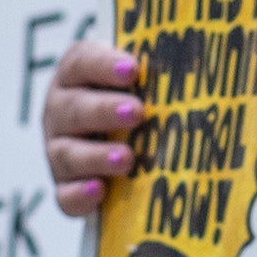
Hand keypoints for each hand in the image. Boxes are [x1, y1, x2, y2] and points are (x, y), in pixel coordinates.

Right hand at [41, 46, 145, 217]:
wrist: (112, 139)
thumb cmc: (133, 98)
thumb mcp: (140, 79)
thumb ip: (158, 70)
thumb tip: (198, 62)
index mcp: (75, 75)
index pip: (81, 62)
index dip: (104, 65)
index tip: (133, 69)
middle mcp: (59, 111)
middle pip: (74, 108)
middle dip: (105, 110)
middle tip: (137, 112)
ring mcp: (57, 149)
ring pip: (67, 153)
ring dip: (96, 156)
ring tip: (127, 159)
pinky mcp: (63, 185)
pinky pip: (64, 194)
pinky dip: (79, 194)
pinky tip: (99, 191)